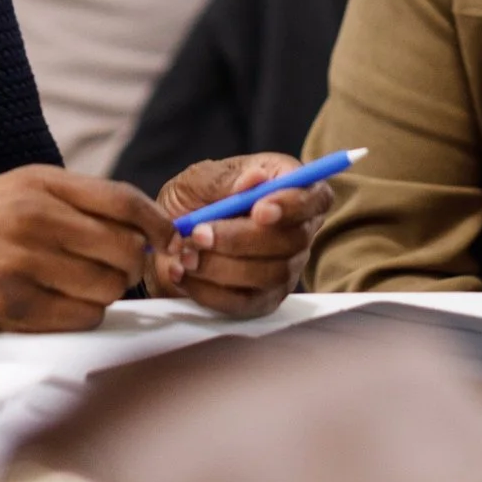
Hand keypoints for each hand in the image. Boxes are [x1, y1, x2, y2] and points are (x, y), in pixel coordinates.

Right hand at [0, 164, 176, 331]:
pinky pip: (79, 317)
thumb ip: (68, 202)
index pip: (124, 201)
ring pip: (106, 287)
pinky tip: (58, 306)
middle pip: (124, 248)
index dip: (157, 223)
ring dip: (103, 293)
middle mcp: (33, 218)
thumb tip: (135, 226)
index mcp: (37, 182)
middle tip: (116, 269)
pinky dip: (80, 316)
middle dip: (131, 265)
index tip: (169, 238)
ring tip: (76, 286)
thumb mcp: (10, 188)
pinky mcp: (11, 305)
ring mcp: (23, 263)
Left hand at [146, 154, 329, 317]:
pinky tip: (182, 272)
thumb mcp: (199, 179)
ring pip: (271, 274)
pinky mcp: (262, 300)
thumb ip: (226, 179)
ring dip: (221, 266)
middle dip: (241, 239)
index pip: (314, 197)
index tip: (259, 210)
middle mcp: (295, 229)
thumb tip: (256, 178)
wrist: (167, 239)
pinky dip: (208, 289)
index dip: (293, 205)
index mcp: (287, 186)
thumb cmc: (192, 200)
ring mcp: (284, 268)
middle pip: (294, 240)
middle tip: (199, 233)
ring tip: (185, 254)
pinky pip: (245, 302)